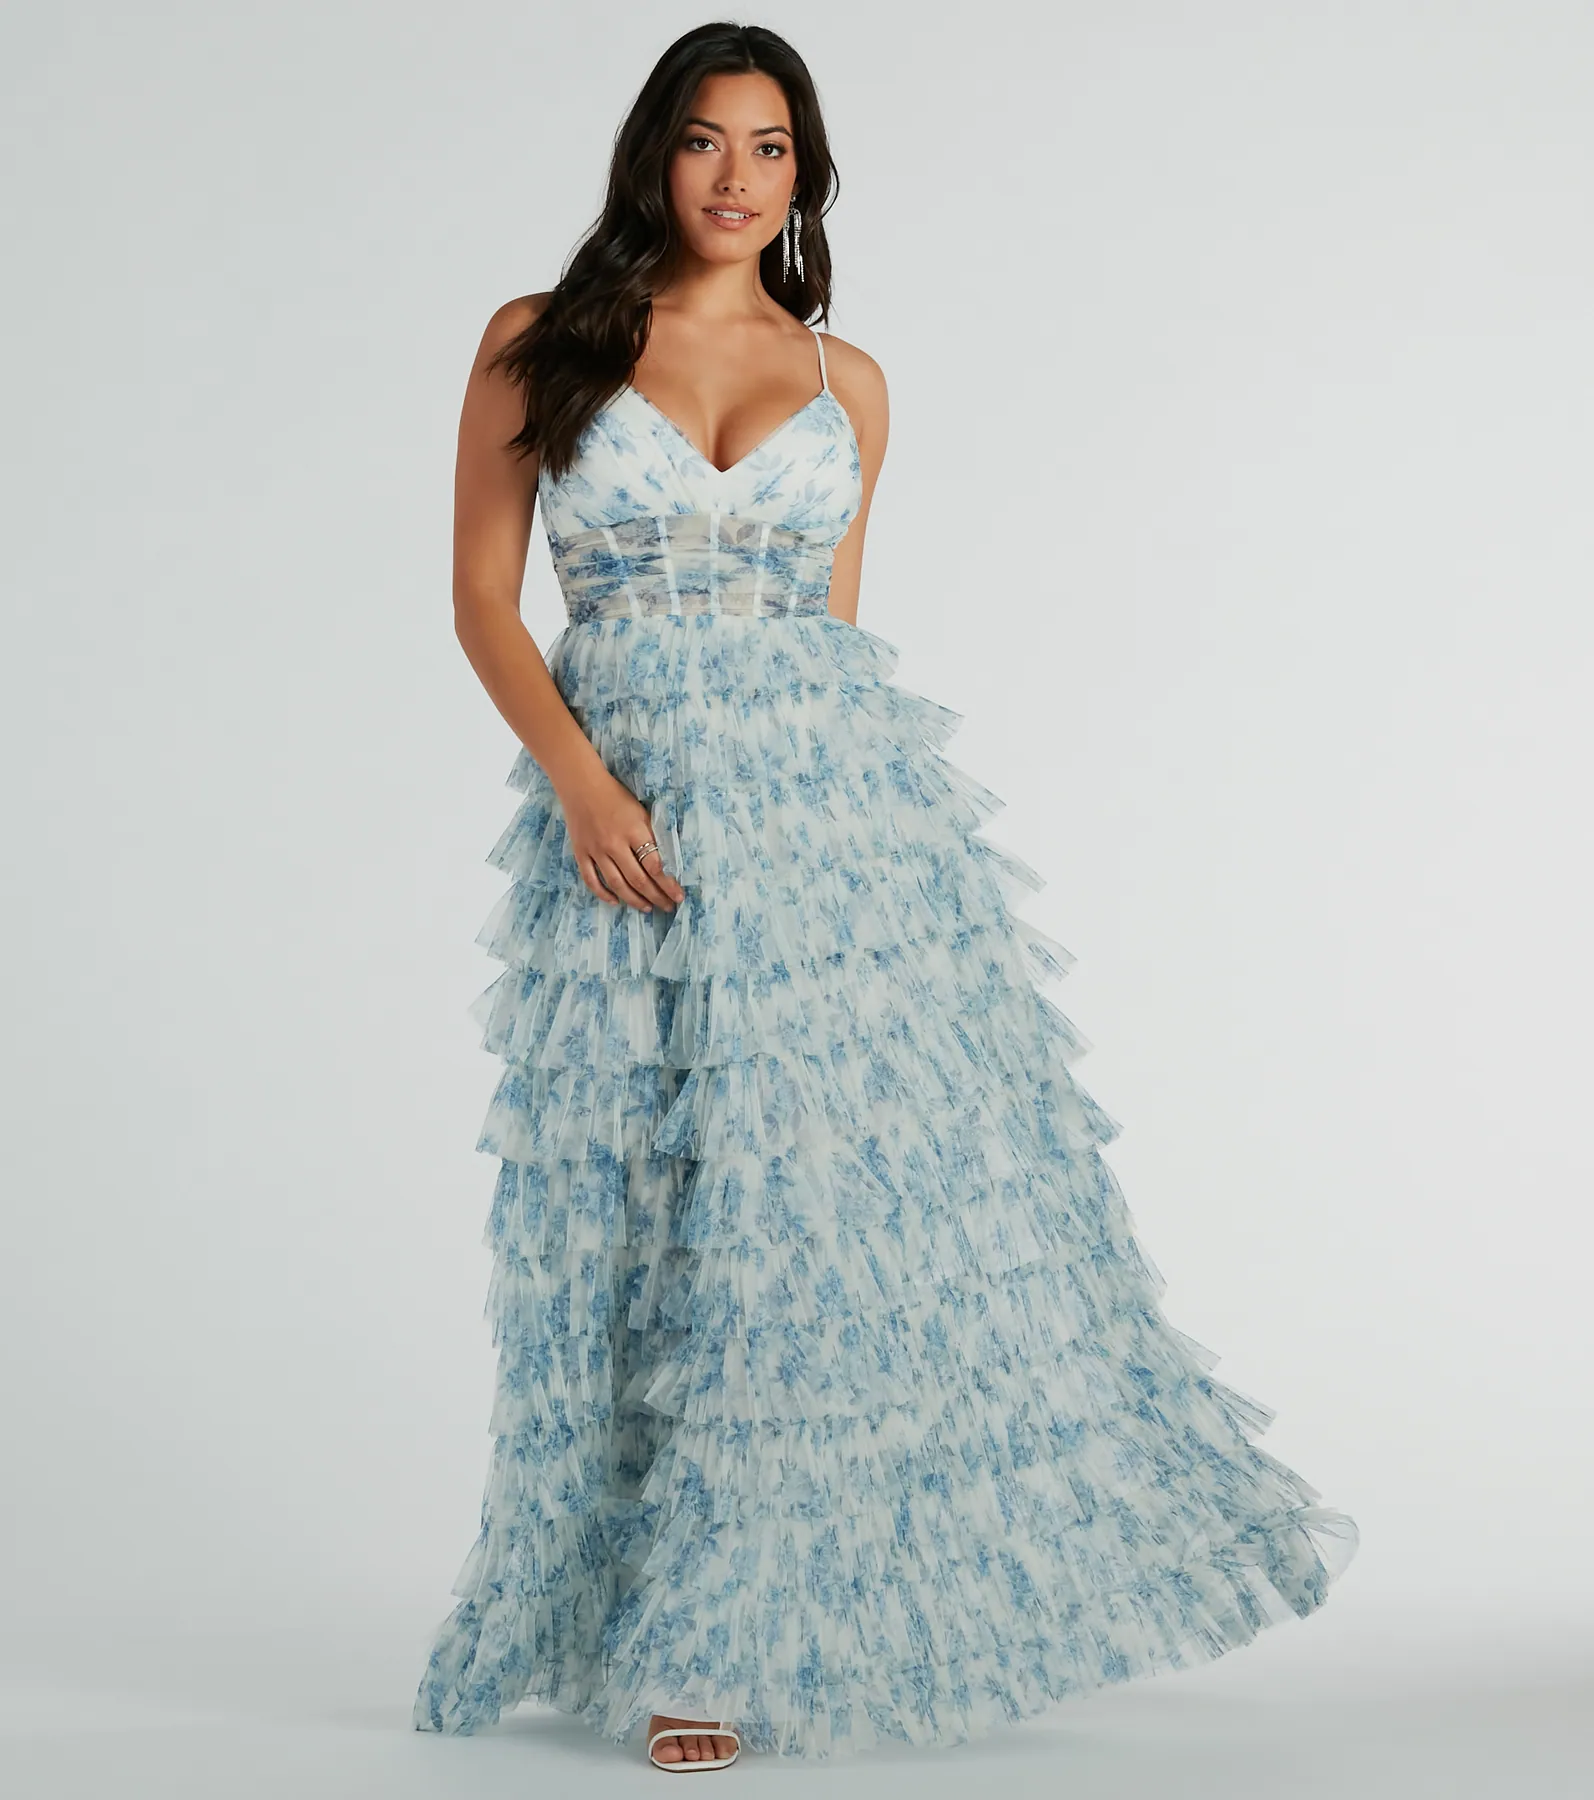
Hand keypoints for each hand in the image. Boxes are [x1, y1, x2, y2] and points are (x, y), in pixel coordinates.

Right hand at [555, 762, 686, 911]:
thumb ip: (652, 835)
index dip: (668, 884)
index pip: (655, 865)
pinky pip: (591, 880)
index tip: (678, 896)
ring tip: (647, 907)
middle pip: (638, 879)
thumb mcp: (641, 812)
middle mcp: (615, 844)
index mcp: (634, 831)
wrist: (581, 784)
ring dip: (634, 900)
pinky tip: (615, 902)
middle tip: (667, 907)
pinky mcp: (581, 853)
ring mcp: (596, 850)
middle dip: (656, 896)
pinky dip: (603, 894)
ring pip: (617, 884)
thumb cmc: (616, 796)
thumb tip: (668, 861)